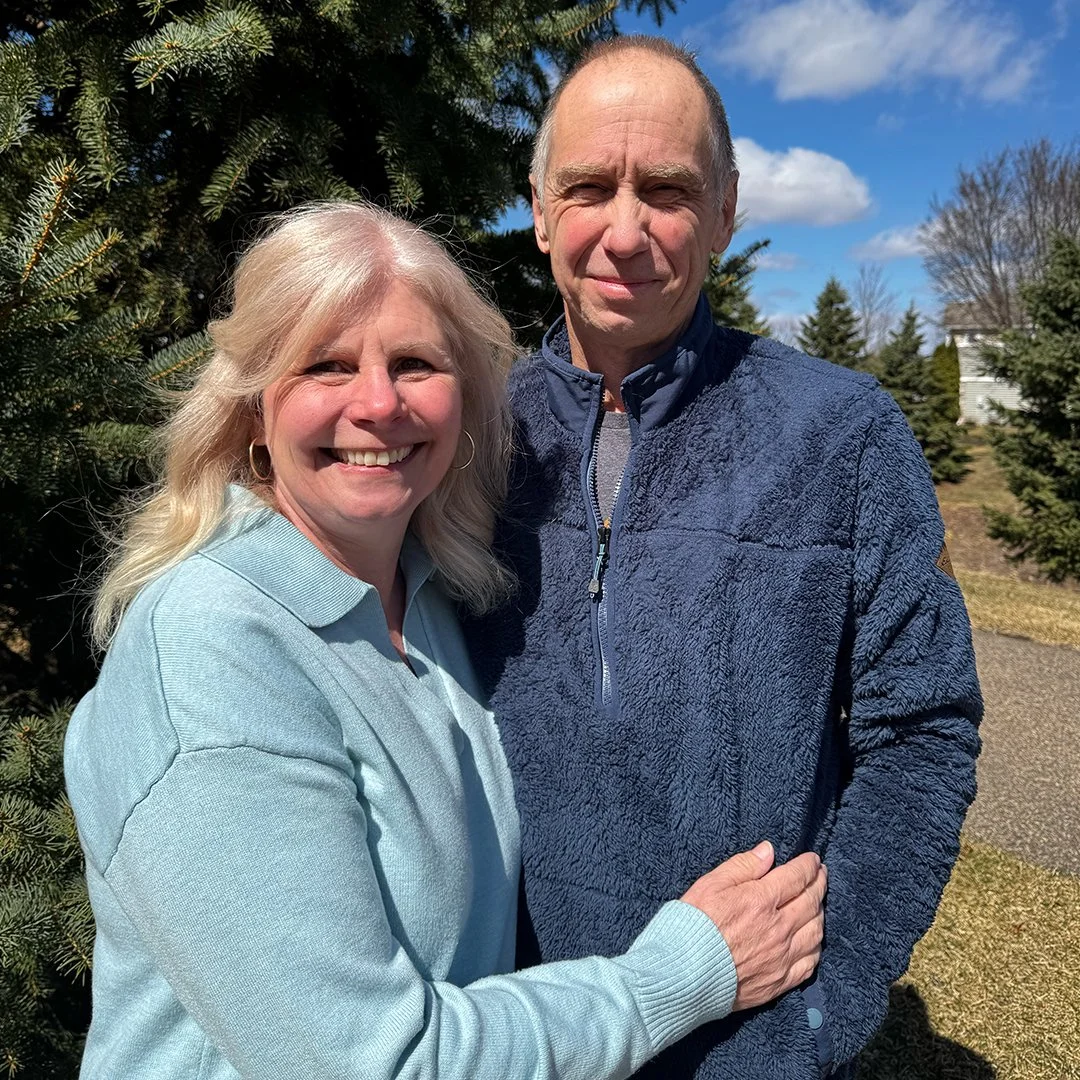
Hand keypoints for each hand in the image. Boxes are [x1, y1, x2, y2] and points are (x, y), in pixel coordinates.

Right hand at [681, 841, 825, 1010]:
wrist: (684, 975)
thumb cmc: (693, 925)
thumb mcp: (710, 884)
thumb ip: (742, 866)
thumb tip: (768, 851)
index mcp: (761, 900)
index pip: (797, 877)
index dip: (808, 865)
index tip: (813, 859)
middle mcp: (778, 928)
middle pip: (811, 901)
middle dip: (819, 883)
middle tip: (821, 874)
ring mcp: (782, 957)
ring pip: (816, 931)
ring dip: (820, 913)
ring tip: (817, 903)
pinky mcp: (780, 981)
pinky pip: (810, 963)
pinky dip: (816, 947)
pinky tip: (813, 940)